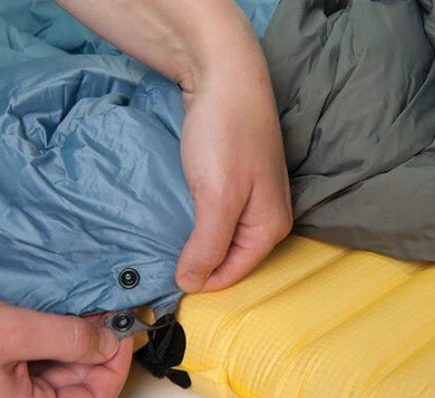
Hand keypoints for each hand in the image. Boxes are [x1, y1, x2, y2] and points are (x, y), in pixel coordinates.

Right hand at [0, 294, 132, 397]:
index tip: (127, 330)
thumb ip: (69, 336)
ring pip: (54, 376)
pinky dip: (47, 344)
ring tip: (81, 309)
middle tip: (108, 312)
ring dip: (71, 344)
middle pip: (76, 389)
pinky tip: (51, 318)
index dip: (117, 365)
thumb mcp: (13, 330)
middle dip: (95, 350)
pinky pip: (31, 369)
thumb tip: (109, 341)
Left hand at [176, 70, 291, 292]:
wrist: (226, 76)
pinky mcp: (238, 182)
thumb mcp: (217, 197)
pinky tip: (182, 218)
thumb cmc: (226, 135)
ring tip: (170, 242)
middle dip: (200, 262)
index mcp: (271, 228)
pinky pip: (218, 216)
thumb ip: (207, 245)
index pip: (233, 274)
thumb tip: (190, 284)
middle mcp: (268, 217)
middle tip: (163, 259)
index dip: (199, 280)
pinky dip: (199, 222)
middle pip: (230, 258)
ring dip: (197, 242)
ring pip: (222, 237)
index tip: (165, 279)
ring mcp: (255, 198)